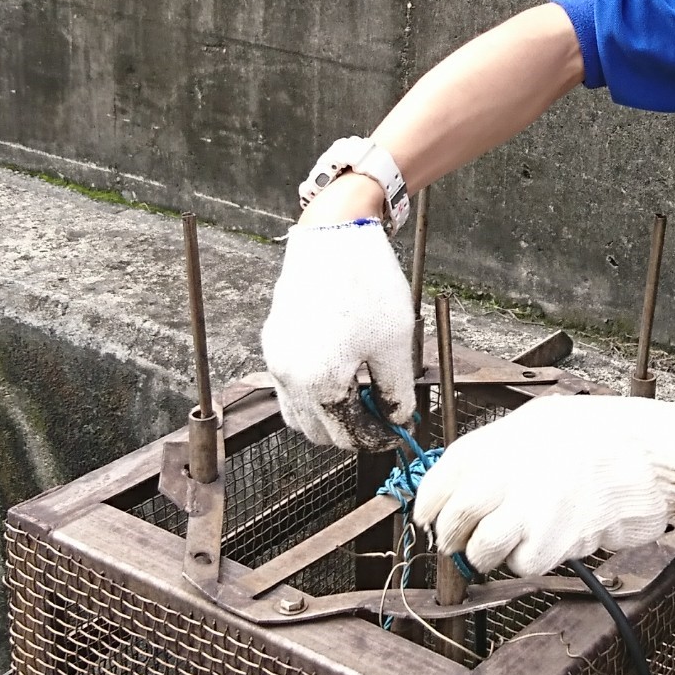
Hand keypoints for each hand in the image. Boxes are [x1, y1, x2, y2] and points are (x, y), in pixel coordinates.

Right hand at [257, 220, 416, 449]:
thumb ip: (395, 391)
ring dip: (328, 416)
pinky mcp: (273, 341)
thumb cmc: (367, 286)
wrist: (333, 236)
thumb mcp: (395, 344)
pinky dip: (313, 393)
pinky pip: (289, 386)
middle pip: (319, 434)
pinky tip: (341, 372)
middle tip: (383, 414)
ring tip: (362, 394)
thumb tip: (396, 418)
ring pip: (299, 414)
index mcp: (319, 384)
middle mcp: (288, 378)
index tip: (400, 431)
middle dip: (352, 432)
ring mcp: (276, 359)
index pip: (350, 436)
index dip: (380, 439)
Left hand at [413, 395, 674, 576]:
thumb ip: (502, 449)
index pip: (443, 476)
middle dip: (453, 537)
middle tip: (462, 542)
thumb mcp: (543, 422)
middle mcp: (509, 472)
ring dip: (489, 555)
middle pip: (455, 518)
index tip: (428, 516)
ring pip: (482, 550)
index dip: (429, 502)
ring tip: (511, 543)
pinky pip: (523, 564)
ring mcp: (529, 508)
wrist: (652, 454)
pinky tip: (548, 542)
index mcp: (503, 438)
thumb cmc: (605, 435)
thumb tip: (469, 480)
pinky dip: (530, 561)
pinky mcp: (553, 540)